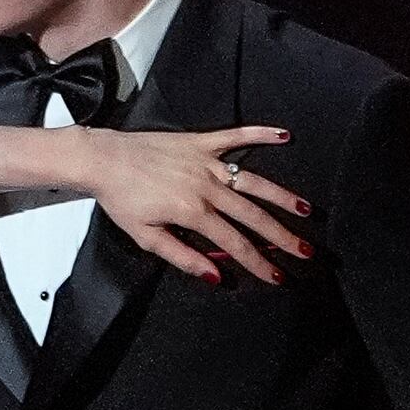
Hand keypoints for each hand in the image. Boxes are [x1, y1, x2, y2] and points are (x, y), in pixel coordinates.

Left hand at [79, 123, 315, 282]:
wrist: (103, 159)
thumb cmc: (121, 200)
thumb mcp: (146, 236)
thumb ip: (183, 256)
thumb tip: (215, 275)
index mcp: (193, 212)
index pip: (234, 243)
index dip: (258, 262)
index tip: (278, 276)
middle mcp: (206, 186)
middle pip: (252, 216)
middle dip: (282, 236)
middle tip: (306, 250)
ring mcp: (206, 161)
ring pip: (253, 180)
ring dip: (282, 196)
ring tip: (306, 209)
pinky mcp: (201, 141)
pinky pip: (236, 136)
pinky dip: (260, 133)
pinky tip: (284, 136)